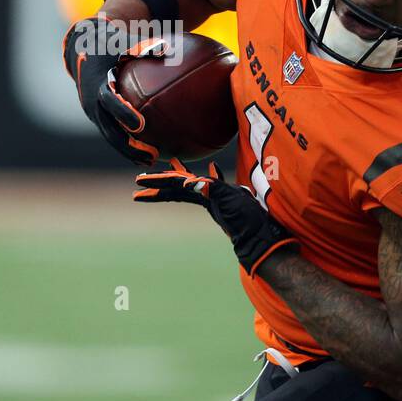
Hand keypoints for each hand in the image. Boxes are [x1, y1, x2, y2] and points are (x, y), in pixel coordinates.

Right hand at [62, 16, 159, 165]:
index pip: (109, 101)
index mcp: (97, 83)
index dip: (123, 113)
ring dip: (129, 151)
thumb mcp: (122, 43)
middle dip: (127, 145)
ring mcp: (93, 112)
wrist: (81, 49)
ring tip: (151, 161)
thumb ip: (145, 48)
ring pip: (110, 136)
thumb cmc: (109, 44)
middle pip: (109, 129)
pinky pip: (112, 133)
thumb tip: (168, 49)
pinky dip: (127, 144)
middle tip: (150, 155)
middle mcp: (92, 102)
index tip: (140, 125)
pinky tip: (149, 154)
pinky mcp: (98, 117)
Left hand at [134, 159, 297, 275]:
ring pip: (194, 183)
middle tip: (140, 179)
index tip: (138, 185)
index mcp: (204, 197)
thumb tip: (190, 183)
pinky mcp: (231, 198)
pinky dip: (211, 176)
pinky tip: (212, 169)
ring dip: (181, 174)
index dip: (156, 186)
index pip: (174, 188)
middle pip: (177, 186)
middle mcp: (208, 197)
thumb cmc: (247, 221)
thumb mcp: (229, 202)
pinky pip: (216, 184)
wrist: (263, 236)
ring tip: (171, 164)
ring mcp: (219, 198)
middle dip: (159, 182)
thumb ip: (212, 190)